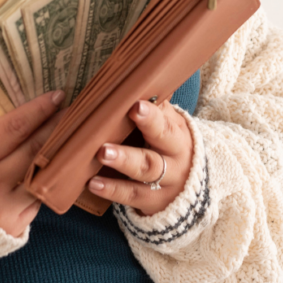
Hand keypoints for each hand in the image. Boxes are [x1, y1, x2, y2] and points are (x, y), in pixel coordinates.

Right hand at [0, 91, 64, 236]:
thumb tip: (15, 116)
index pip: (14, 127)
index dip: (38, 110)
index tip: (58, 95)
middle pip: (34, 147)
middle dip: (57, 126)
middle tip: (75, 110)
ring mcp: (5, 206)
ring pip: (42, 173)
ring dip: (61, 153)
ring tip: (75, 137)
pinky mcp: (15, 225)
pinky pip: (37, 197)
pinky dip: (49, 180)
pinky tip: (61, 166)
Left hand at [87, 99, 192, 215]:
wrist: (189, 183)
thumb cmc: (168, 144)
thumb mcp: (169, 126)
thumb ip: (155, 108)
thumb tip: (134, 81)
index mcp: (177, 136)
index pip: (165, 125)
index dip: (151, 117)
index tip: (135, 105)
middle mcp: (174, 162)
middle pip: (155, 154)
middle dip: (132, 147)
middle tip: (105, 144)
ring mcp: (164, 184)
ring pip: (143, 174)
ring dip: (121, 164)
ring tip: (100, 156)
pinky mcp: (151, 202)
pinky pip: (130, 196)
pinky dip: (112, 190)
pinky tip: (93, 183)